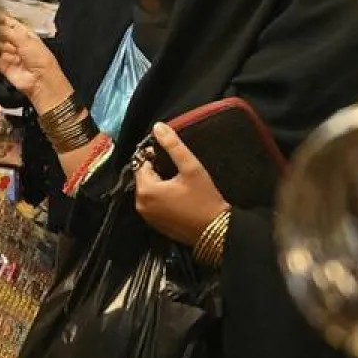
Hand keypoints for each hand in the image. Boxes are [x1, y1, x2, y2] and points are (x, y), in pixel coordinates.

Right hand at [0, 15, 70, 112]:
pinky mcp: (3, 67)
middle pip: (2, 35)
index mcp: (25, 35)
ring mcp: (10, 56)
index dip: (1, 19)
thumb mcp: (26, 40)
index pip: (11, 24)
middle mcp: (17, 44)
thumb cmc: (38, 57)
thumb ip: (9, 32)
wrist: (41, 82)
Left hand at [134, 122, 227, 245]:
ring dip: (159, 182)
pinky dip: (160, 196)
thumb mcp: (191, 168)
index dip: (154, 156)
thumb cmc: (204, 199)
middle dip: (157, 169)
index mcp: (146, 190)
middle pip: (143, 177)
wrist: (216, 231)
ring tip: (179, 181)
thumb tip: (158, 126)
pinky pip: (152, 202)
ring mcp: (147, 217)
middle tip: (178, 169)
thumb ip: (173, 146)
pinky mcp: (155, 224)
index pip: (141, 163)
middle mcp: (140, 205)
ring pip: (148, 189)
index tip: (171, 157)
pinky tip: (178, 195)